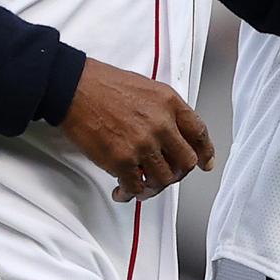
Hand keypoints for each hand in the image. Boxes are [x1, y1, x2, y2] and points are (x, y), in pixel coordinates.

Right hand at [58, 59, 214, 202]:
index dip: (205, 152)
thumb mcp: (147, 87)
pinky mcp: (121, 160)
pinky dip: (130, 194)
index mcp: (169, 103)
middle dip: (178, 173)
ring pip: (163, 179)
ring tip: (144, 187)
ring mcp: (142, 144)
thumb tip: (175, 133)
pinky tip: (123, 191)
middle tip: (167, 175)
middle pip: (186, 162)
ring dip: (154, 188)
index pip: (198, 132)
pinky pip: (136, 187)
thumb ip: (165, 110)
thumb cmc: (105, 85)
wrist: (75, 88)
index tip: (205, 162)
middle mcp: (160, 124)